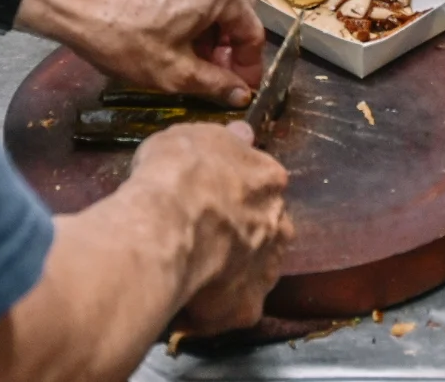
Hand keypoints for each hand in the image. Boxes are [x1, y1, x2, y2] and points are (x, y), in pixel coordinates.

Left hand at [20, 0, 265, 106]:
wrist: (70, 1)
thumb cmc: (121, 35)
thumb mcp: (174, 73)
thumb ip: (215, 84)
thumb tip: (240, 94)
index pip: (252, 33)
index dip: (248, 67)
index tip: (240, 88)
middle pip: (234, 15)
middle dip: (227, 51)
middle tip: (215, 80)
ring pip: (211, 4)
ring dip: (208, 36)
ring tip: (189, 64)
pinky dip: (189, 19)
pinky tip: (169, 41)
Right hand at [129, 121, 292, 333]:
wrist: (166, 224)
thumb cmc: (176, 174)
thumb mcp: (195, 136)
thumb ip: (223, 141)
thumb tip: (242, 134)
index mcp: (270, 180)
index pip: (261, 184)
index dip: (234, 191)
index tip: (212, 195)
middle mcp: (279, 225)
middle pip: (264, 230)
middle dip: (240, 234)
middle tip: (203, 237)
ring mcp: (266, 270)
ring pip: (251, 273)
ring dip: (229, 273)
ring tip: (192, 274)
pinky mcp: (246, 309)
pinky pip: (230, 311)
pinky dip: (211, 310)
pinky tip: (186, 304)